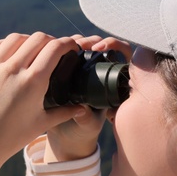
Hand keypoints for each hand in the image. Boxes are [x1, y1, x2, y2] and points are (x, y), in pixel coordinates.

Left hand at [0, 32, 93, 175]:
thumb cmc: (10, 139)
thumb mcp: (41, 124)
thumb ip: (64, 112)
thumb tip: (82, 107)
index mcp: (32, 82)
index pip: (55, 48)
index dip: (67, 43)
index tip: (70, 46)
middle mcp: (11, 70)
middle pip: (37, 39)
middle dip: (50, 41)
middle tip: (53, 49)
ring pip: (14, 39)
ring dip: (27, 40)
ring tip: (31, 49)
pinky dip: (4, 45)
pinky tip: (9, 51)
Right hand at [42, 34, 128, 162]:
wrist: (65, 136)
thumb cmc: (83, 131)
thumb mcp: (87, 125)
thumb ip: (86, 119)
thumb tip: (81, 110)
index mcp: (113, 82)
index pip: (122, 53)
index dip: (114, 45)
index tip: (101, 49)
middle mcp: (100, 72)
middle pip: (101, 44)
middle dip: (92, 40)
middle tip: (81, 45)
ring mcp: (83, 70)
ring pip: (83, 45)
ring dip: (76, 41)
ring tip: (67, 45)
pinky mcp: (67, 70)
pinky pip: (67, 53)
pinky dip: (61, 48)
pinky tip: (54, 49)